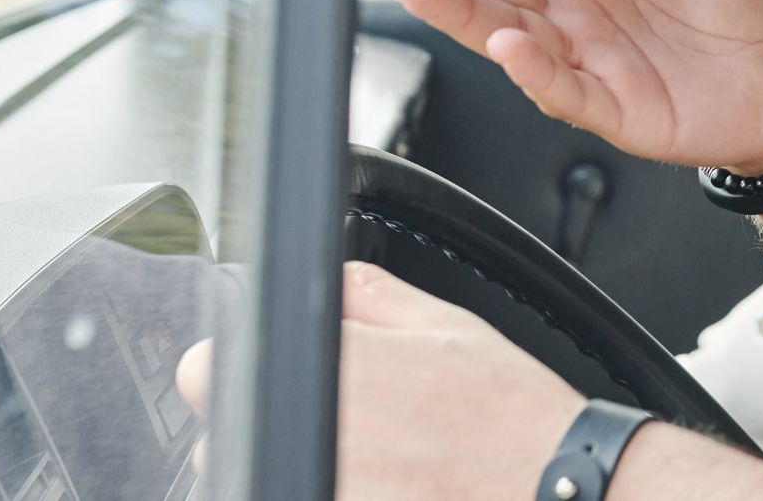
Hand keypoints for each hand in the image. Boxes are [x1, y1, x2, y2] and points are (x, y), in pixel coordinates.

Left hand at [176, 262, 580, 500]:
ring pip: (254, 479)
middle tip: (345, 427)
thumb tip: (321, 283)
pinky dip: (329, 490)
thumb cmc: (510, 415)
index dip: (233, 367)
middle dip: (267, 428)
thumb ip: (367, 294)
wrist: (556, 489)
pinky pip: (293, 495)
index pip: (206, 370)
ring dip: (297, 469)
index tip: (265, 373)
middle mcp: (313, 439)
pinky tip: (384, 487)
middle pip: (223, 439)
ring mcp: (318, 489)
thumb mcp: (448, 325)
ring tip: (371, 466)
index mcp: (333, 372)